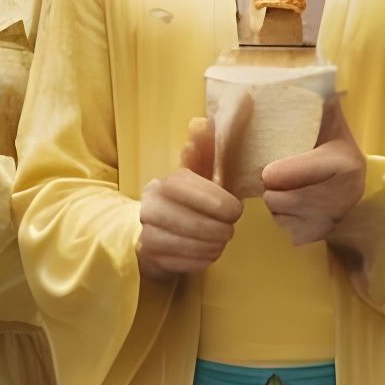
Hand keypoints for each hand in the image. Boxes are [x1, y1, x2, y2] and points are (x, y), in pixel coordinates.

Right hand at [136, 117, 242, 282]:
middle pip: (191, 221)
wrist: (156, 230)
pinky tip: (208, 252)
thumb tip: (205, 121)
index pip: (188, 188)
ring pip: (188, 244)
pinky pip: (182, 263)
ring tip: (220, 240)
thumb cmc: (187, 201)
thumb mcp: (198, 174)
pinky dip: (201, 259)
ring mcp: (147, 233)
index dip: (217, 201)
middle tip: (230, 230)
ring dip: (212, 245)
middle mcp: (150, 206)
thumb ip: (204, 150)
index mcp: (165, 184)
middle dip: (218, 229)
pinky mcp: (150, 257)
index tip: (236, 211)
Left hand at [261, 94, 364, 245]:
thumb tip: (317, 71)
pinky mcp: (324, 236)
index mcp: (346, 160)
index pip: (298, 174)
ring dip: (275, 202)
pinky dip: (283, 220)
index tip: (269, 170)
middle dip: (271, 188)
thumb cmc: (327, 139)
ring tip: (284, 187)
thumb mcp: (327, 116)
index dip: (277, 173)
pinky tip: (292, 206)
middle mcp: (348, 193)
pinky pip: (288, 232)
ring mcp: (337, 219)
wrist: (350, 178)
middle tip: (273, 176)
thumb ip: (320, 95)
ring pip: (281, 217)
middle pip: (282, 199)